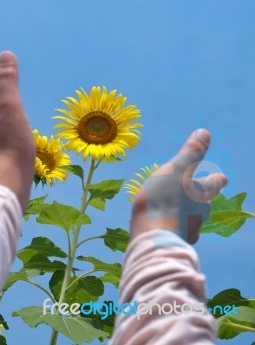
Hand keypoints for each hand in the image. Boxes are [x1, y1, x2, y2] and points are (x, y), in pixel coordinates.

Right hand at [130, 129, 227, 243]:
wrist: (153, 236)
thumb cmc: (164, 198)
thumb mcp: (176, 169)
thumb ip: (191, 152)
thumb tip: (204, 131)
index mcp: (201, 192)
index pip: (215, 183)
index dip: (217, 179)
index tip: (222, 178)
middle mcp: (200, 212)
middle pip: (206, 204)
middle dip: (203, 199)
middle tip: (200, 196)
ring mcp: (190, 229)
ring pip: (194, 220)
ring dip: (188, 215)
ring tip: (179, 213)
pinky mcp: (178, 242)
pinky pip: (180, 234)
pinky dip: (176, 229)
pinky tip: (169, 229)